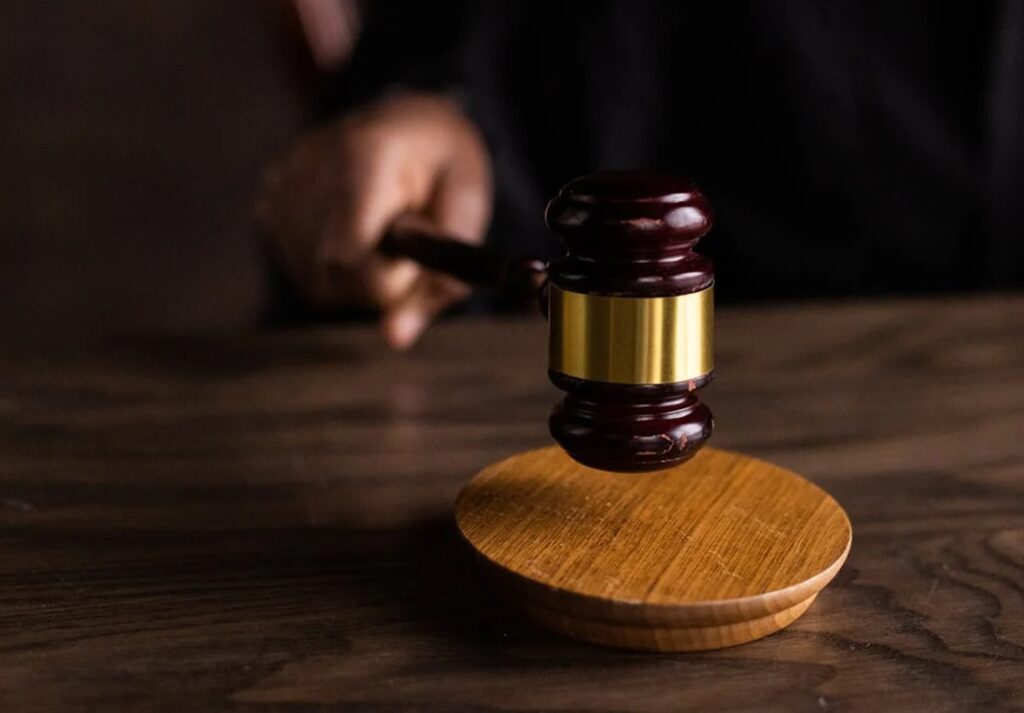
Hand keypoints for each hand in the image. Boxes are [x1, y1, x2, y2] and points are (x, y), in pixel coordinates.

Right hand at [257, 92, 492, 348]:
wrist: (409, 120)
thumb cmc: (446, 166)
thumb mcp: (468, 211)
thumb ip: (440, 278)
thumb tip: (395, 338)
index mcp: (366, 153)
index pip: (349, 254)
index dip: (386, 281)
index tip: (415, 264)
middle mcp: (310, 164)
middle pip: (331, 274)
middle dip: (378, 282)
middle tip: (407, 247)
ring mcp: (282, 182)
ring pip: (316, 281)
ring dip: (359, 279)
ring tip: (383, 233)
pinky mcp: (268, 199)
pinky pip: (303, 270)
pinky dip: (337, 268)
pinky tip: (356, 232)